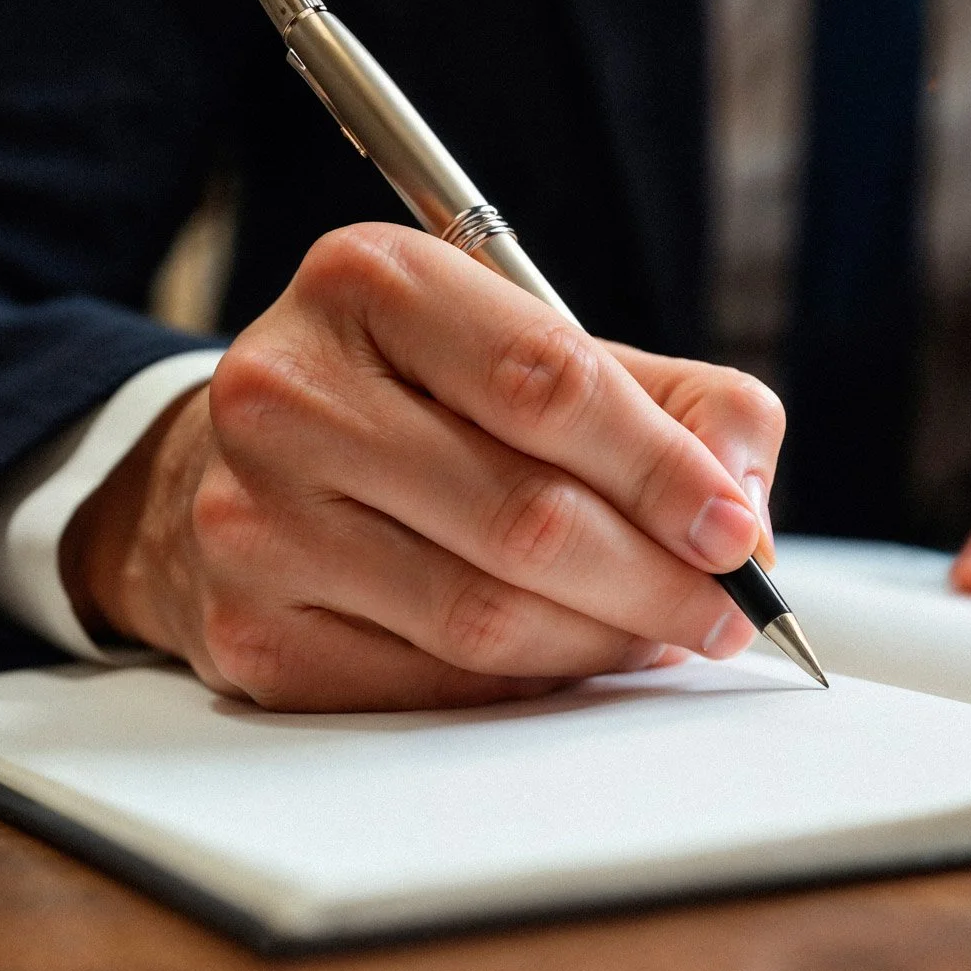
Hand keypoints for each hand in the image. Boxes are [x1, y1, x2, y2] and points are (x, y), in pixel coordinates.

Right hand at [64, 223, 782, 710]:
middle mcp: (290, 392)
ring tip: (662, 632)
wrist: (224, 470)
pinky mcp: (251, 635)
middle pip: (523, 515)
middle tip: (727, 611)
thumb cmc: (414, 401)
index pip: (549, 380)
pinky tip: (569, 657)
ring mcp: (254, 520)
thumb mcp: (533, 347)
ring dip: (604, 640)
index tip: (736, 532)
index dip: (664, 469)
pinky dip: (528, 684)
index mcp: (371, 283)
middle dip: (656, 579)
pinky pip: (431, 687)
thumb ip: (672, 400)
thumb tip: (746, 510)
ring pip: (482, 617)